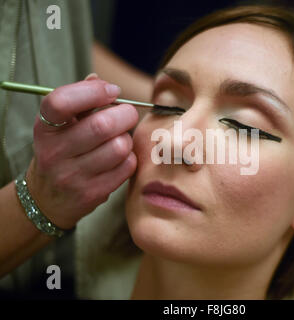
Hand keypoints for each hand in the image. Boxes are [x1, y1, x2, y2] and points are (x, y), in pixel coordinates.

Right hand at [25, 74, 138, 229]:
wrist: (48, 199)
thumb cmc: (62, 152)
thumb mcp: (60, 126)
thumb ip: (79, 101)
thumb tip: (100, 80)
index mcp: (45, 128)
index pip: (61, 102)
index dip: (93, 91)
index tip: (112, 91)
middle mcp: (54, 152)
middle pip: (102, 125)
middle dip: (125, 114)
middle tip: (128, 114)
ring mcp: (72, 176)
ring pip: (119, 147)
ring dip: (127, 139)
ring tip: (120, 139)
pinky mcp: (92, 193)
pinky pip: (127, 167)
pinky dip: (130, 158)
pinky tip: (120, 159)